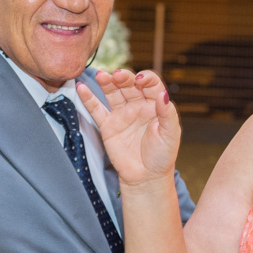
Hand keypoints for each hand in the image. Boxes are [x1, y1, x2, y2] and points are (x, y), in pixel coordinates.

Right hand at [76, 69, 179, 186]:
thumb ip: (167, 113)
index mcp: (155, 105)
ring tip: (102, 75)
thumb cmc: (162, 156)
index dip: (146, 78)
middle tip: (118, 76)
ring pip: (113, 93)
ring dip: (107, 82)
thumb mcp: (170, 134)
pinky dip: (88, 98)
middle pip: (129, 85)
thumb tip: (164, 94)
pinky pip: (97, 109)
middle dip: (124, 78)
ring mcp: (122, 115)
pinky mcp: (108, 126)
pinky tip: (82, 88)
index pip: (151, 84)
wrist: (146, 177)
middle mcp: (138, 106)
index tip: (140, 80)